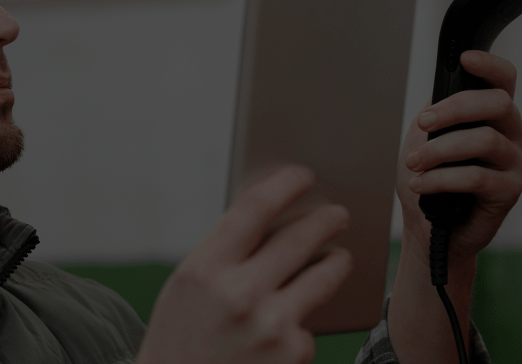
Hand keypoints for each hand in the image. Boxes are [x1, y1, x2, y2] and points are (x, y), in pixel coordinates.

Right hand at [136, 166, 351, 363]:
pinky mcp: (292, 353)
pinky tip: (291, 328)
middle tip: (338, 213)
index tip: (302, 175)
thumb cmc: (182, 338)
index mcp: (203, 269)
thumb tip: (277, 221)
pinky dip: (302, 324)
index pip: (253, 209)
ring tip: (339, 258)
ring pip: (323, 276)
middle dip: (325, 220)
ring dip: (336, 262)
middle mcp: (238, 294)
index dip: (284, 185)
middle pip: (298, 238)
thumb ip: (225, 256)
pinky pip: (309, 324)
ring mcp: (270, 325)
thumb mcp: (188, 290)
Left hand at [397, 50, 521, 257]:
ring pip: (485, 140)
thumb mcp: (426, 135)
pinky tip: (421, 184)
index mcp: (493, 115)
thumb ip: (437, 111)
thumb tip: (437, 97)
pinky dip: (441, 179)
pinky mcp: (509, 192)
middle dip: (454, 109)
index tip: (465, 59)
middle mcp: (510, 134)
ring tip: (413, 163)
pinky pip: (477, 177)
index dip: (490, 65)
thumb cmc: (430, 175)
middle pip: (498, 103)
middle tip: (423, 122)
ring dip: (440, 149)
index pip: (505, 80)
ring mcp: (514, 162)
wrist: (427, 223)